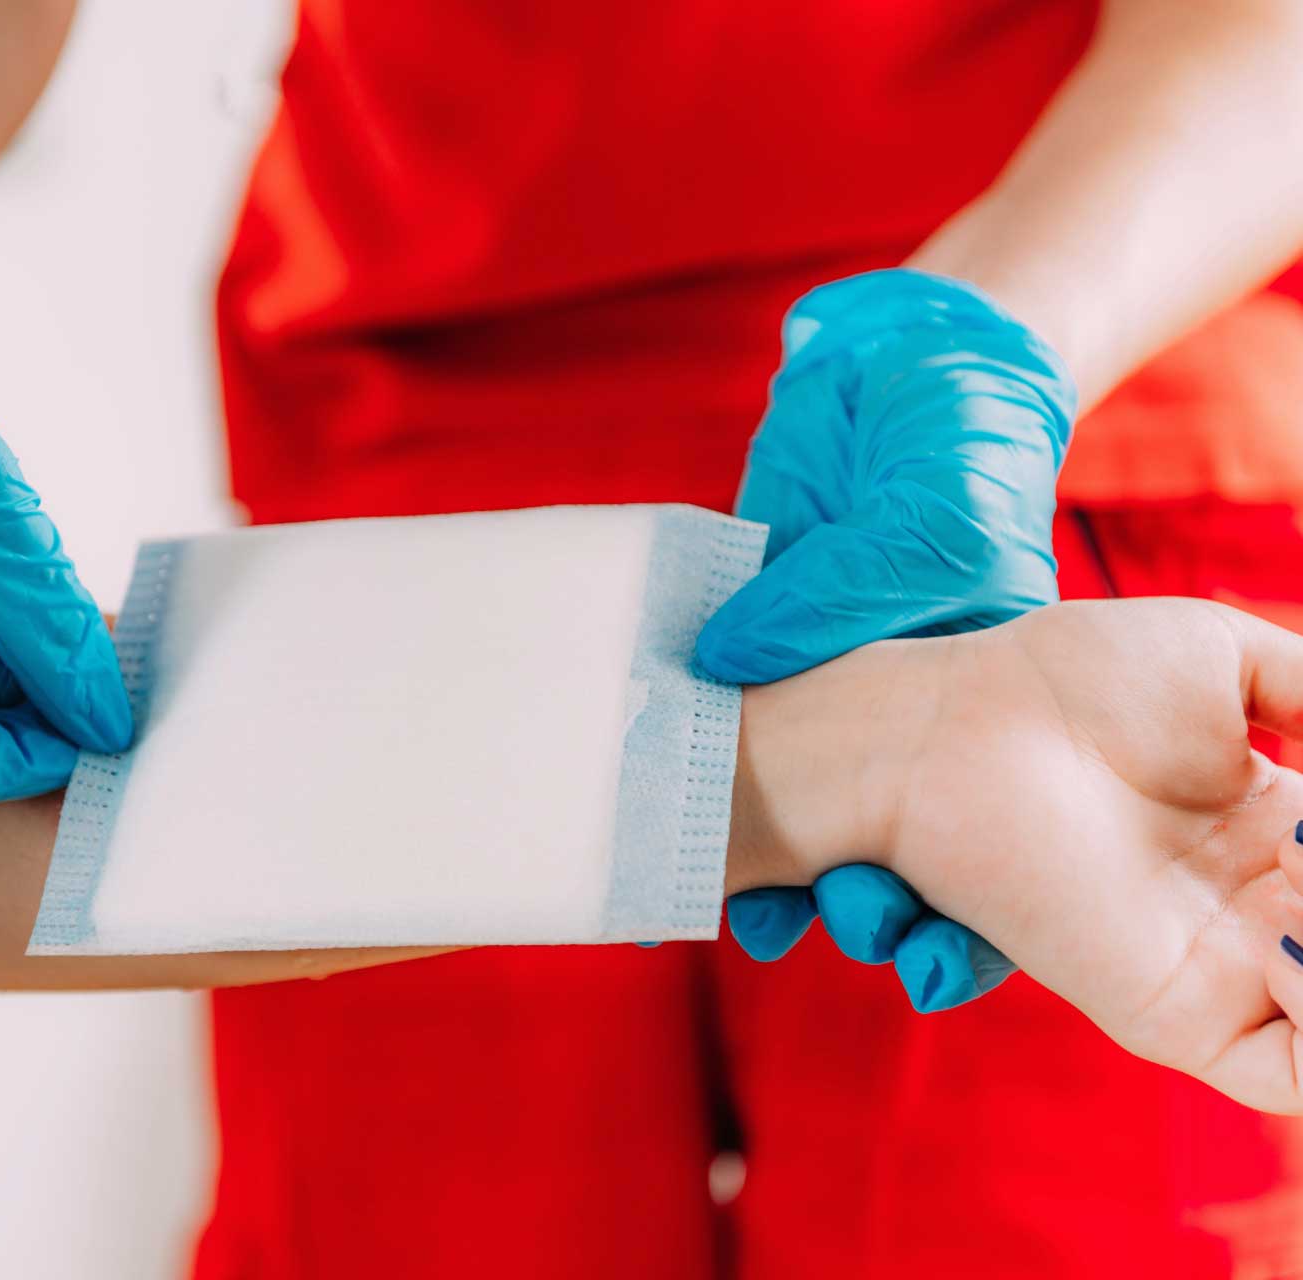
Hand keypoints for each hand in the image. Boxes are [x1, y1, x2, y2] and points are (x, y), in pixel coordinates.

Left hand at [699, 268, 1076, 1007]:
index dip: (962, 916)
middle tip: (815, 932)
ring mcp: (816, 699)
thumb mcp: (926, 524)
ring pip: (793, 815)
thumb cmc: (945, 456)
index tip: (921, 961)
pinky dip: (693, 793)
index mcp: (973, 722)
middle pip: (882, 851)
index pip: (983, 849)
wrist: (886, 383)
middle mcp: (895, 730)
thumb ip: (841, 596)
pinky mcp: (746, 661)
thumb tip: (729, 660)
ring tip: (746, 919)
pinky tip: (661, 842)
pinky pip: (717, 744)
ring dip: (769, 872)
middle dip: (856, 906)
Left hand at [742, 598, 1302, 1112]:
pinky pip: (1296, 1082)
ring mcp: (1227, 972)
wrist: (952, 727)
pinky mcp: (1173, 1019)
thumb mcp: (1228, 659)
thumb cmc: (1064, 679)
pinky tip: (1288, 933)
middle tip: (1293, 839)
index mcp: (1283, 832)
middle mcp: (1265, 912)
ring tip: (1291, 864)